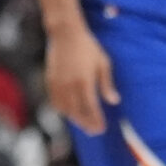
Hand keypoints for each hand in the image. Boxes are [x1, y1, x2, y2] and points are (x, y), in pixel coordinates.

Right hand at [43, 20, 119, 135]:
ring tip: (83, 124)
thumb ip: (107, 84)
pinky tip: (69, 112)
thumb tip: (115, 101)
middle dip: (86, 124)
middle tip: (94, 131)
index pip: (91, 108)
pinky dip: (62, 110)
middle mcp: (70, 85)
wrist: (66, 34)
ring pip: (65, 109)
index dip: (96, 120)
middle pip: (77, 112)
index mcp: (84, 81)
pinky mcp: (50, 81)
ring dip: (74, 119)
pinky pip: (55, 102)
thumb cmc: (88, 47)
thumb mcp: (103, 63)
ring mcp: (58, 84)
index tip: (102, 128)